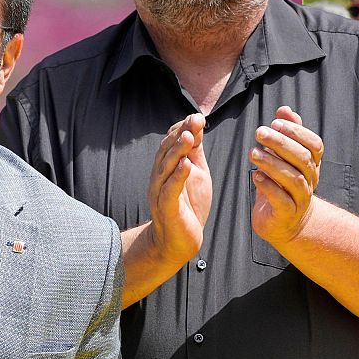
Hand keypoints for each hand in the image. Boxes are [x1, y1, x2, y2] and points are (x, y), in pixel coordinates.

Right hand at [146, 113, 210, 263]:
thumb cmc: (188, 206)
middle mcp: (159, 177)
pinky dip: (177, 177)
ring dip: (177, 151)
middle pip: (167, 150)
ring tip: (189, 136)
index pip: (171, 142)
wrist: (179, 242)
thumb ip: (195, 153)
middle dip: (181, 133)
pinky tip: (186, 165)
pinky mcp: (167, 209)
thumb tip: (197, 127)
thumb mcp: (196, 174)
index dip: (183, 128)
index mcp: (166, 167)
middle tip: (195, 120)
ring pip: (166, 167)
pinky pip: (170, 191)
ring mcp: (161, 192)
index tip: (198, 116)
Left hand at [250, 106, 322, 246]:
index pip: (315, 145)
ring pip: (293, 178)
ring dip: (272, 163)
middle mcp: (311, 180)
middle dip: (281, 143)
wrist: (285, 221)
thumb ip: (286, 133)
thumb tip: (285, 109)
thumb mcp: (284, 157)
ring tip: (252, 153)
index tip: (276, 122)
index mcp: (312, 163)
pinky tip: (255, 176)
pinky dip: (268, 186)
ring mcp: (301, 198)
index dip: (298, 132)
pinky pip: (282, 199)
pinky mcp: (288, 213)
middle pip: (303, 159)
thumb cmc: (282, 183)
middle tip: (259, 132)